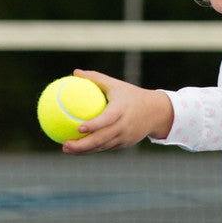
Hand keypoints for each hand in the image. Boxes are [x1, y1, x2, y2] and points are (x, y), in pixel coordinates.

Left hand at [60, 69, 174, 152]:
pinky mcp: (125, 144)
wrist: (156, 113)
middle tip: (65, 144)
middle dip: (82, 145)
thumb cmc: (131, 95)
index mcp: (121, 110)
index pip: (107, 119)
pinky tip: (79, 149)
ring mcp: (125, 137)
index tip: (78, 128)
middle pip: (101, 139)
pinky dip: (92, 149)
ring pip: (102, 146)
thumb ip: (95, 78)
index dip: (94, 125)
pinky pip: (106, 147)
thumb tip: (74, 72)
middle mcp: (124, 126)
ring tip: (66, 149)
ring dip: (84, 150)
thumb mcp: (115, 84)